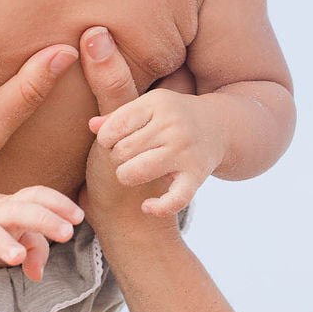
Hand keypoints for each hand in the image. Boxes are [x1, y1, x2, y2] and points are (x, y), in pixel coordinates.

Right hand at [0, 185, 83, 286]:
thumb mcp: (11, 229)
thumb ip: (34, 246)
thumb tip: (39, 273)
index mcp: (9, 206)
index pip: (35, 195)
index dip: (58, 203)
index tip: (79, 217)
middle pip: (17, 209)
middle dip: (43, 219)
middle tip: (67, 232)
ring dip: (2, 243)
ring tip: (18, 257)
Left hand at [90, 84, 222, 214]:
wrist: (220, 127)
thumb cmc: (171, 116)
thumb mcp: (148, 107)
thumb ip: (118, 116)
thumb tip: (92, 126)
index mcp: (157, 104)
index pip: (116, 126)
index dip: (106, 139)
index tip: (111, 143)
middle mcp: (172, 126)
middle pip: (122, 151)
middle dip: (116, 158)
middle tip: (124, 158)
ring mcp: (186, 151)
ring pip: (136, 172)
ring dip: (126, 176)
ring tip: (131, 172)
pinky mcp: (197, 176)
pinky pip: (174, 199)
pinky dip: (158, 207)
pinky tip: (146, 206)